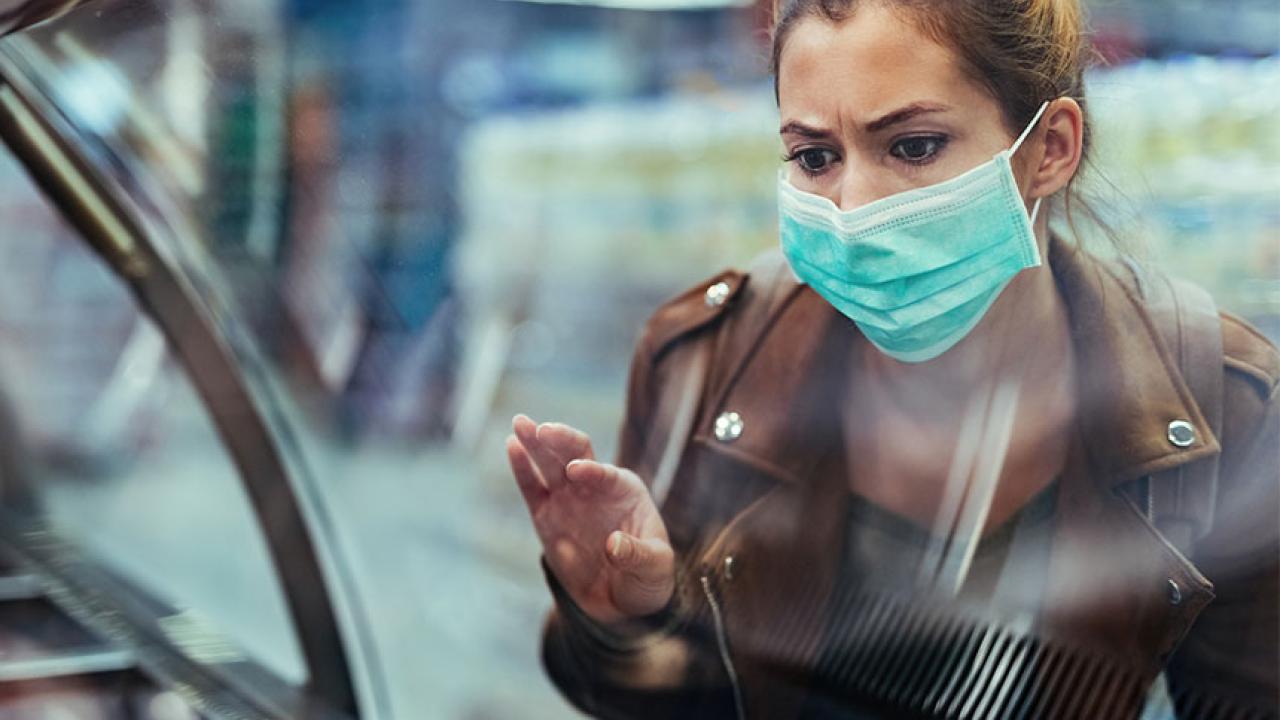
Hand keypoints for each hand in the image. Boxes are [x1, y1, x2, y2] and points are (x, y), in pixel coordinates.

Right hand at [507, 414, 674, 624]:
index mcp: (625, 490)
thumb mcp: (654, 569)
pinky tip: (512, 446)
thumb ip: (638, 555)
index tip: (575, 472)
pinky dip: (522, 468)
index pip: (607, 473)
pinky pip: (532, 488)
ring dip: (535, 442)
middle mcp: (595, 487)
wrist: (621, 597)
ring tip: (520, 423)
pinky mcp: (547, 516)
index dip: (592, 470)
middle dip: (560, 440)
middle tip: (542, 430)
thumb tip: (613, 545)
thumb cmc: (646, 575)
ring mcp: (568, 499)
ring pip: (550, 463)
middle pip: (576, 454)